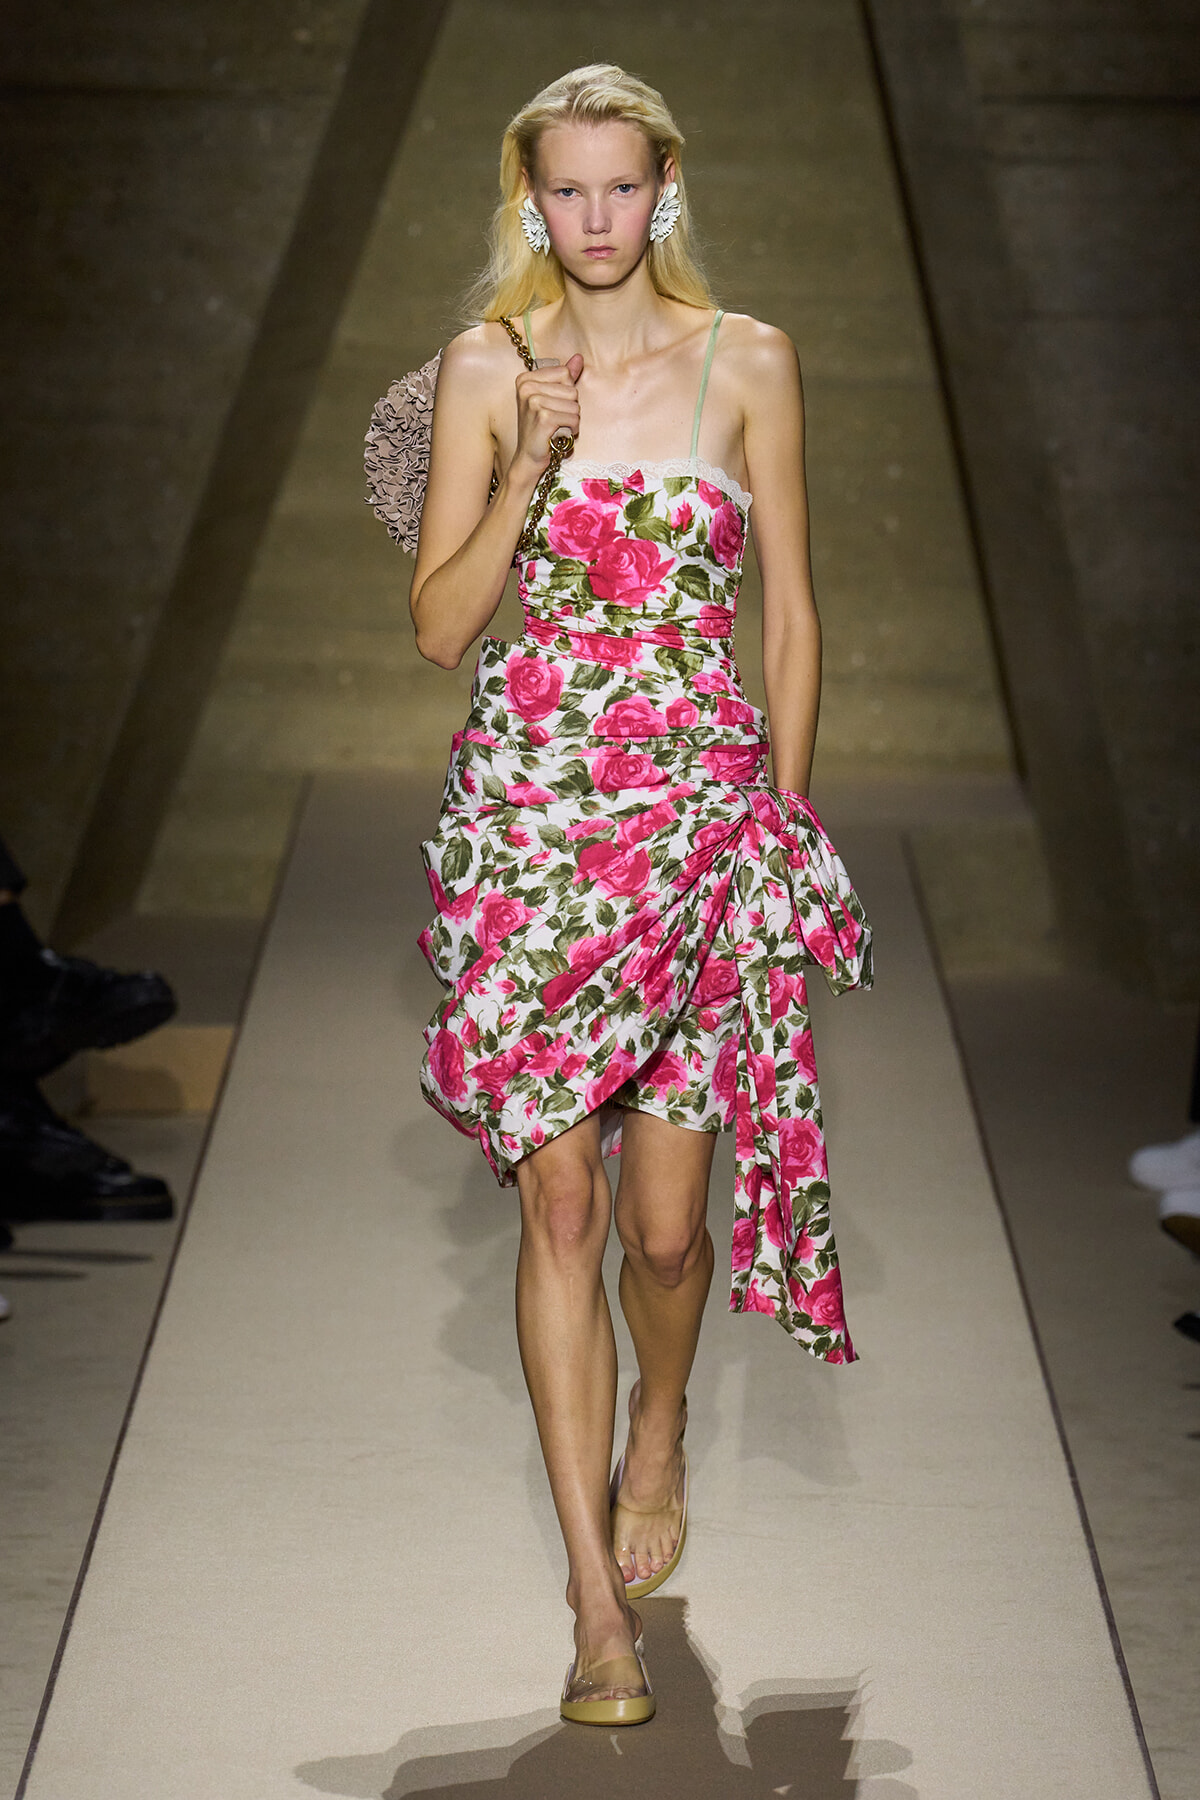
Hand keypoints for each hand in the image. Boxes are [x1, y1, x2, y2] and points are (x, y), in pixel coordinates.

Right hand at [513, 353, 582, 474]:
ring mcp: (533, 402)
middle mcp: (527, 387)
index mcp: (526, 378)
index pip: (564, 373)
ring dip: (571, 420)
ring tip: (556, 427)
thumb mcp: (551, 398)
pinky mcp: (543, 418)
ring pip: (575, 405)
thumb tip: (578, 357)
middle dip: (570, 407)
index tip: (552, 405)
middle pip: (571, 389)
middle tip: (554, 419)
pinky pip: (573, 418)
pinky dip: (571, 429)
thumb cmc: (541, 427)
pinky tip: (559, 435)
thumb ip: (565, 377)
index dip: (566, 392)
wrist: (529, 456)